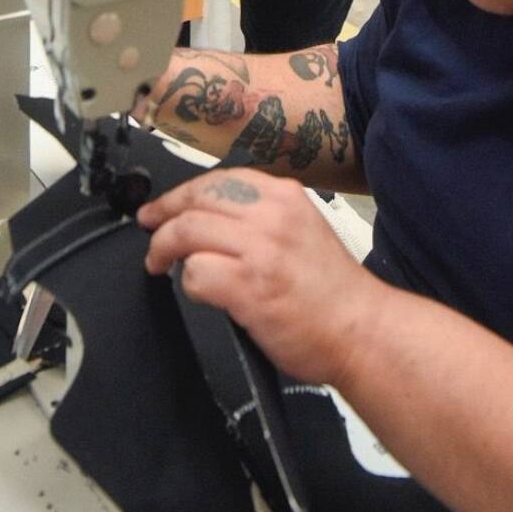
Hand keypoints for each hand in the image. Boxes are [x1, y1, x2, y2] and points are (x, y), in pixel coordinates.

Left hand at [140, 168, 373, 388]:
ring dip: (163, 248)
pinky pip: (196, 273)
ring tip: (158, 263)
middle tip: (150, 229)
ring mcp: (260, 250)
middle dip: (163, 214)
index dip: (182, 192)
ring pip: (187, 231)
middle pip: (196, 199)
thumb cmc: (333, 292)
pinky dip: (188, 282)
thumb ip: (263, 217)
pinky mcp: (249, 287)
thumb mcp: (303, 229)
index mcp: (285, 196)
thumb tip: (212, 218)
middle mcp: (271, 215)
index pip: (219, 179)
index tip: (165, 206)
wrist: (362, 332)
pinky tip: (199, 292)